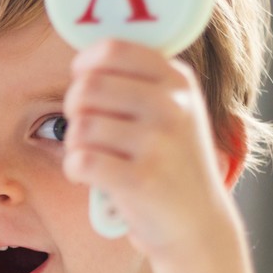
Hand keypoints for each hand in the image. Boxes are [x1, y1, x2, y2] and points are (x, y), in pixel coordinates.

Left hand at [61, 40, 240, 258]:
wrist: (198, 223)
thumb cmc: (172, 163)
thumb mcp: (173, 111)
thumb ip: (137, 81)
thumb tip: (83, 60)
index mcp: (178, 81)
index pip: (114, 49)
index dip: (85, 65)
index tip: (81, 81)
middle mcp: (172, 106)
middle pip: (88, 87)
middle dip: (73, 108)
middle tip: (85, 127)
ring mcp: (159, 143)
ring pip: (80, 126)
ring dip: (74, 144)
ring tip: (93, 156)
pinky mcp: (142, 180)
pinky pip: (80, 161)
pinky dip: (75, 170)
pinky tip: (89, 175)